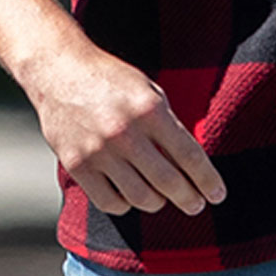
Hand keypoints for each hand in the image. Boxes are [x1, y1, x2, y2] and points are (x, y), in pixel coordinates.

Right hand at [17, 43, 226, 218]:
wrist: (57, 69)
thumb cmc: (109, 80)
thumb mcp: (147, 91)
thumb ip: (168, 125)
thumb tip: (191, 166)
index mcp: (149, 109)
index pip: (189, 156)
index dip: (208, 180)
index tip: (217, 195)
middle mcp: (124, 132)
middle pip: (169, 182)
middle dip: (189, 199)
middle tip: (195, 205)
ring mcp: (98, 151)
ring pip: (141, 197)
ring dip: (158, 203)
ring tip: (161, 198)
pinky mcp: (77, 164)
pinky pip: (109, 202)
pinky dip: (125, 204)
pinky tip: (129, 195)